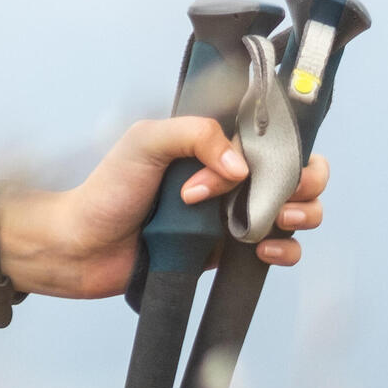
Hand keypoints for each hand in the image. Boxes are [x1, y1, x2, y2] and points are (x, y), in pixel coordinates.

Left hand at [0, 118, 330, 298]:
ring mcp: (232, 214)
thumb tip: (242, 165)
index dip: (281, 147)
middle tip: (282, 195)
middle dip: (305, 181)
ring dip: (304, 213)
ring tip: (278, 219)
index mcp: (211, 145)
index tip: (270, 160)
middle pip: (295, 172)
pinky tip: (265, 251)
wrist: (82, 248)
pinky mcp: (230, 252)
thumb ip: (193, 135)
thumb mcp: (145, 143)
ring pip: (296, 210)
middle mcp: (228, 177)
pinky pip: (278, 249)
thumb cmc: (107, 190)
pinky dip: (286, 250)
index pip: (269, 136)